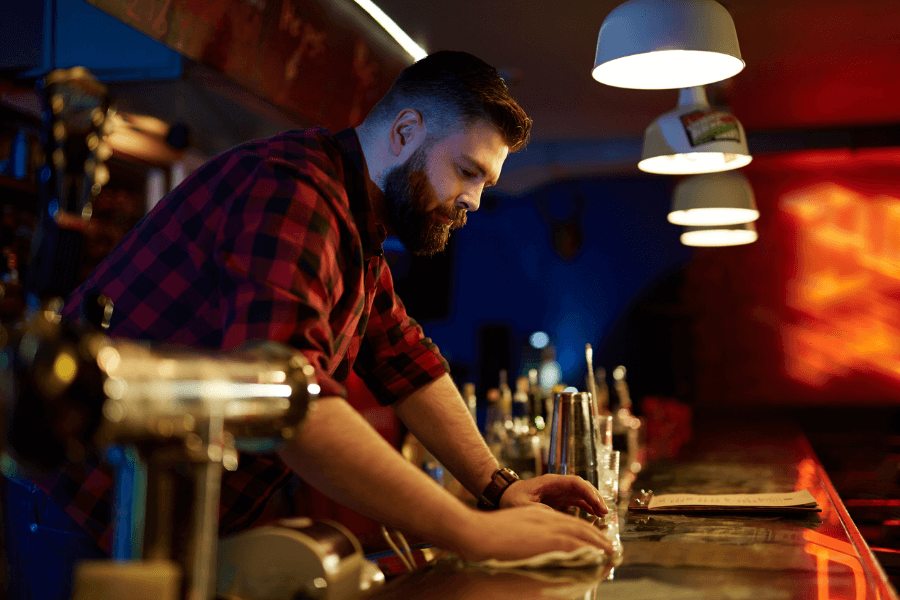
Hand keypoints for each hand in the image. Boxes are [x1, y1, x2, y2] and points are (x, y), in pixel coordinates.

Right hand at [453, 505, 612, 561]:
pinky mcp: (546, 539)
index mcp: (540, 517)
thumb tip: (546, 548)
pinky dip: (588, 549)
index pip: (571, 525)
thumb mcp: (516, 527)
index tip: (599, 544)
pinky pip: (574, 544)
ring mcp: (546, 528)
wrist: (476, 533)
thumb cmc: (490, 534)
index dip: (587, 534)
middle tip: (612, 550)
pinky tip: (597, 556)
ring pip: (581, 534)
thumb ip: (534, 535)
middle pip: (580, 528)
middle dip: (598, 539)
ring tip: (611, 554)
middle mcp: (547, 519)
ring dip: (598, 544)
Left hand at [498, 474, 607, 515]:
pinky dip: (587, 507)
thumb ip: (539, 510)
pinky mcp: (559, 499)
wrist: (504, 497)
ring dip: (593, 502)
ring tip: (603, 515)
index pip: (574, 482)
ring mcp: (559, 492)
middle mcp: (558, 485)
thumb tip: (557, 516)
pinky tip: (595, 515)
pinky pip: (577, 501)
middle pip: (582, 487)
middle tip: (605, 512)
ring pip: (582, 494)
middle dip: (595, 497)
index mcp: (550, 482)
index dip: (588, 492)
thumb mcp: (522, 506)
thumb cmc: (512, 498)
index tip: (597, 503)